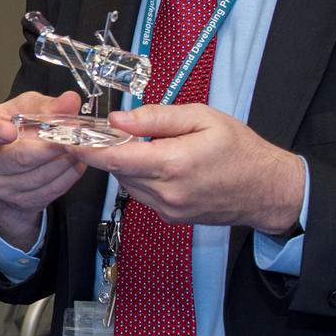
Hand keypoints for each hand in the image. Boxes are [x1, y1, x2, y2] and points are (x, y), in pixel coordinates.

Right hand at [0, 90, 86, 248]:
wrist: (10, 168)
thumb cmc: (14, 129)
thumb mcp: (23, 109)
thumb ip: (45, 104)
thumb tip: (71, 101)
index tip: (9, 130)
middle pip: (20, 158)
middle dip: (50, 146)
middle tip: (72, 134)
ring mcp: (5, 188)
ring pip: (43, 175)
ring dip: (66, 158)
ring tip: (78, 143)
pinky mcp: (25, 201)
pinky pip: (55, 187)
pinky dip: (70, 171)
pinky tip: (75, 158)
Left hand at [66, 103, 303, 233]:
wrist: (266, 190)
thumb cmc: (240, 149)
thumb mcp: (201, 118)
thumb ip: (156, 118)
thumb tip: (118, 119)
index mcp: (173, 164)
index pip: (115, 158)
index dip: (88, 147)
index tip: (69, 136)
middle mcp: (166, 192)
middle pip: (117, 170)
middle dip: (107, 149)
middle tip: (106, 129)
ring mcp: (168, 209)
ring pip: (127, 183)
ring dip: (124, 163)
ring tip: (139, 142)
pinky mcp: (171, 217)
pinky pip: (142, 194)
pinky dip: (140, 176)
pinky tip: (155, 161)